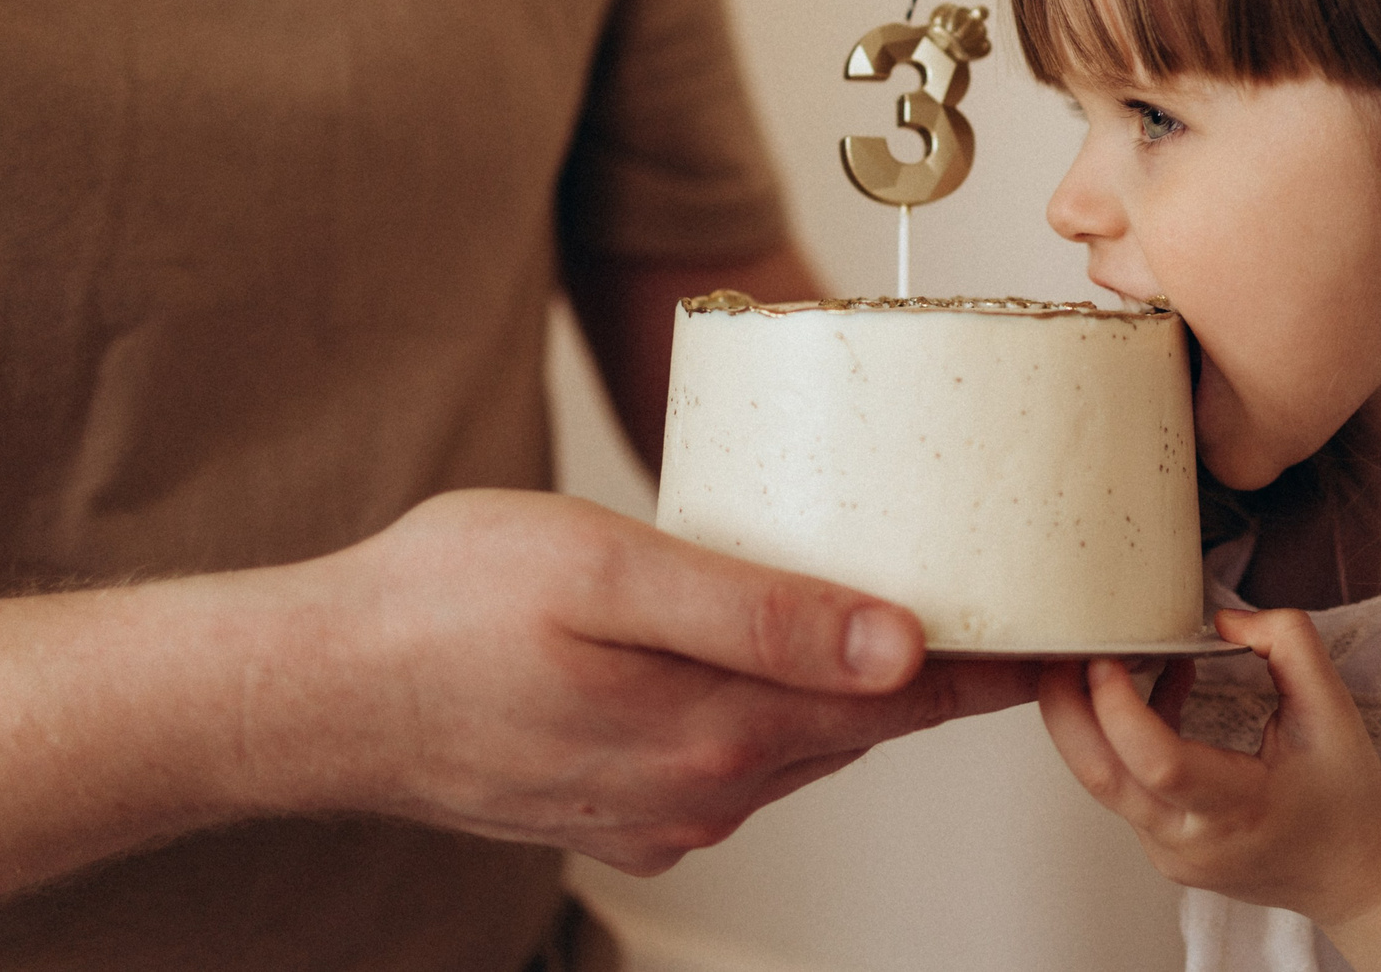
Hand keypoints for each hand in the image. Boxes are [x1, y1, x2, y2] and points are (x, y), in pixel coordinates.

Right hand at [299, 489, 1038, 871]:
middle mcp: (702, 791)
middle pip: (861, 725)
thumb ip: (761, 612)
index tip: (1071, 632)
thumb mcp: (609, 575)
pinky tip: (771, 647)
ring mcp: (657, 805)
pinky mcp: (616, 799)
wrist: (309, 688)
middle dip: (939, 670)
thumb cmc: (439, 611)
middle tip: (1008, 601)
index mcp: (715, 735)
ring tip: (911, 613)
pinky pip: (733, 750)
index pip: (903, 702)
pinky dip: (776, 701)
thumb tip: (900, 645)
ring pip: (799, 739)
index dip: (993, 665)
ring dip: (857, 686)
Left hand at [1038, 606, 1380, 923]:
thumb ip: (1287, 642)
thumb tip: (1220, 617)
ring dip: (1094, 715)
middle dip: (1065, 706)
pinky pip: (1125, 785)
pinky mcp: (1161, 848)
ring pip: (1104, 779)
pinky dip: (1123, 736)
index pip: (1158, 763)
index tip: (1108, 655)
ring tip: (1110, 654)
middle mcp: (1192, 841)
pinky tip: (1157, 690)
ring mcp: (1169, 852)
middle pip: (1100, 775)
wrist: (1353, 875)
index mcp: (1239, 810)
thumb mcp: (1334, 708)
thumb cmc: (1347, 796)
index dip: (1120, 706)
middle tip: (1060, 648)